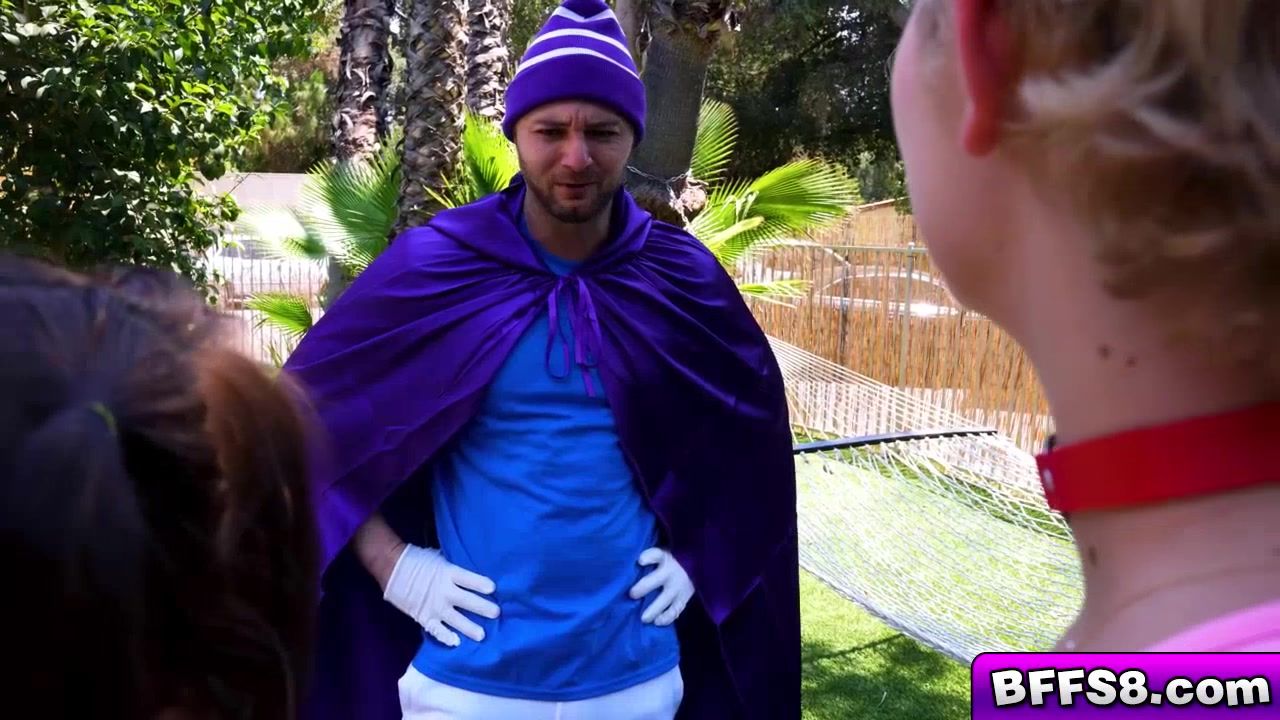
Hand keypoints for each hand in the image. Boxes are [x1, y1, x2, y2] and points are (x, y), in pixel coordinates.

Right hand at [383, 544, 500, 646]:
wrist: (392, 567)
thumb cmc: (419, 560)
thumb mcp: (440, 559)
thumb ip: (454, 570)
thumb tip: (471, 577)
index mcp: (448, 573)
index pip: (470, 580)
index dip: (482, 584)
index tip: (494, 590)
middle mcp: (444, 591)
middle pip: (468, 601)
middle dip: (484, 608)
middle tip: (496, 613)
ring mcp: (434, 606)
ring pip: (456, 620)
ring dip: (470, 628)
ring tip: (482, 635)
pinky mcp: (424, 616)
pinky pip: (437, 630)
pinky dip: (446, 637)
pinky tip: (456, 642)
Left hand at [628, 547, 693, 625]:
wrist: (698, 567)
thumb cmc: (674, 560)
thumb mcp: (664, 554)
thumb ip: (651, 557)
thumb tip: (636, 563)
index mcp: (666, 560)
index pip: (656, 555)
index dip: (648, 557)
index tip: (640, 561)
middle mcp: (672, 574)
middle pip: (656, 580)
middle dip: (644, 587)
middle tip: (632, 594)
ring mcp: (679, 588)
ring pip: (665, 600)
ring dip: (654, 609)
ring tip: (644, 618)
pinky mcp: (684, 599)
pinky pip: (675, 610)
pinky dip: (667, 618)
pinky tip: (657, 622)